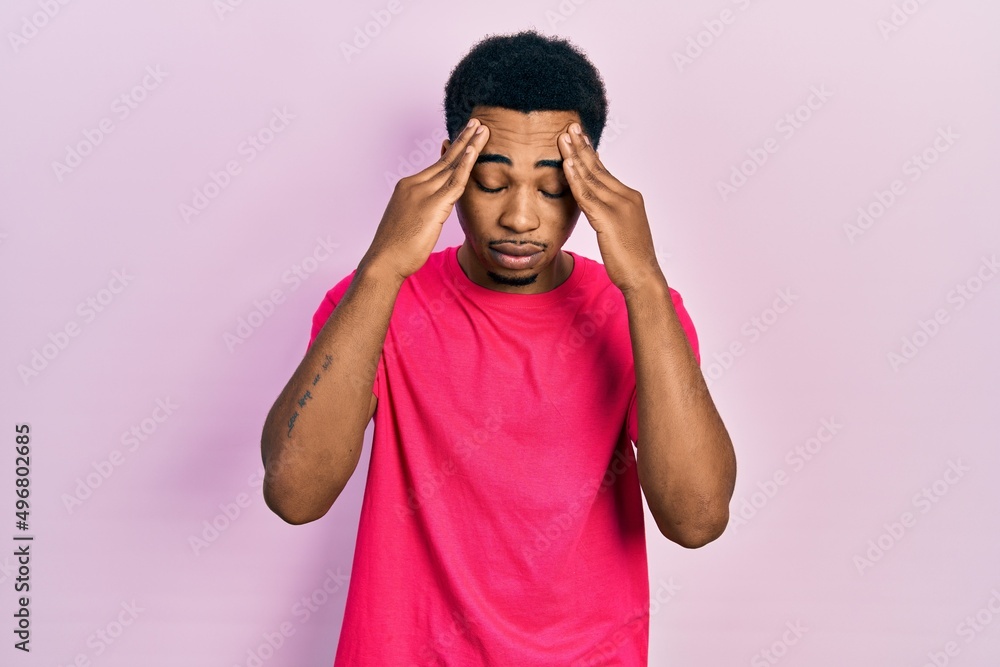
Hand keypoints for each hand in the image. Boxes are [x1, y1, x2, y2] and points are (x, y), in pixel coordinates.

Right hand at [360, 119, 490, 280]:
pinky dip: (465, 164)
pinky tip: (474, 151)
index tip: (464, 138)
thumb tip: (432, 213)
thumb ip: (422, 212)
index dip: (452, 151)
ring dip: (469, 145)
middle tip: (477, 123)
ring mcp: (422, 193)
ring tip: (483, 129)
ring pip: (452, 165)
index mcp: (408, 187)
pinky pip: (454, 181)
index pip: (436, 166)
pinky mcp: (432, 205)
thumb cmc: (396, 250)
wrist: (384, 261)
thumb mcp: (409, 224)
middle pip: (445, 159)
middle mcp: (414, 184)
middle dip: (463, 140)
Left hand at [557, 123, 663, 294]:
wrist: (643, 277)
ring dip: (575, 156)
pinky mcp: (608, 220)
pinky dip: (575, 179)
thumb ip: (609, 214)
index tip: (579, 137)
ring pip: (591, 177)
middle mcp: (626, 197)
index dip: (589, 153)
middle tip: (570, 127)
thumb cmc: (631, 259)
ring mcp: (618, 207)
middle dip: (582, 146)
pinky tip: (567, 164)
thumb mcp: (620, 230)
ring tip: (564, 138)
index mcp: (629, 198)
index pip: (605, 171)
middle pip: (598, 168)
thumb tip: (597, 207)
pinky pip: (587, 195)